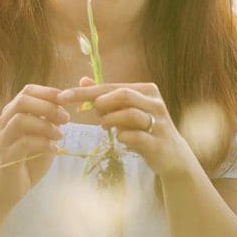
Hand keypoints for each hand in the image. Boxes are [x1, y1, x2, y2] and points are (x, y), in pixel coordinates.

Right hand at [0, 83, 69, 210]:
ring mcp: (3, 139)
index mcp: (12, 114)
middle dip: (48, 106)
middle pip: (22, 101)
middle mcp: (4, 123)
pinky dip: (42, 143)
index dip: (48, 92)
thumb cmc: (28, 160)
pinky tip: (54, 150)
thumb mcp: (43, 136)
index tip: (66, 100)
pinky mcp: (6, 157)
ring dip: (45, 125)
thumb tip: (66, 105)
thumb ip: (50, 120)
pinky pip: (23, 143)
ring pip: (20, 120)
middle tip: (67, 118)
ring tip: (61, 135)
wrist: (9, 189)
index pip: (27, 91)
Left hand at [58, 78, 198, 180]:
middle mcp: (154, 103)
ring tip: (103, 125)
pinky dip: (124, 136)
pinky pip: (137, 137)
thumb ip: (106, 97)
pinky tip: (119, 138)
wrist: (173, 157)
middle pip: (123, 94)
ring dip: (110, 119)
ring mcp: (158, 122)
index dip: (86, 91)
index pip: (112, 86)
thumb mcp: (126, 112)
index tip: (63, 96)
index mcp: (146, 90)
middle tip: (85, 111)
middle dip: (100, 102)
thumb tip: (82, 80)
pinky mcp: (159, 142)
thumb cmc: (144, 131)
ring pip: (130, 113)